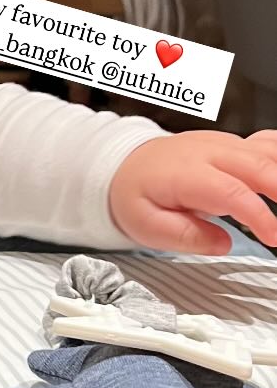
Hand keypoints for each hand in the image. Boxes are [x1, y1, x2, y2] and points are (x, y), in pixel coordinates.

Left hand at [108, 131, 276, 255]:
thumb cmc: (137, 194)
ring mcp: (222, 144)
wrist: (126, 165)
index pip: (231, 191)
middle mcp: (207, 152)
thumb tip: (222, 243)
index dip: (258, 214)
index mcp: (185, 173)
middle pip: (257, 166)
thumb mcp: (146, 226)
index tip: (273, 236)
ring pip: (266, 151)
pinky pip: (266, 144)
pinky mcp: (232, 144)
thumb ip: (184, 236)